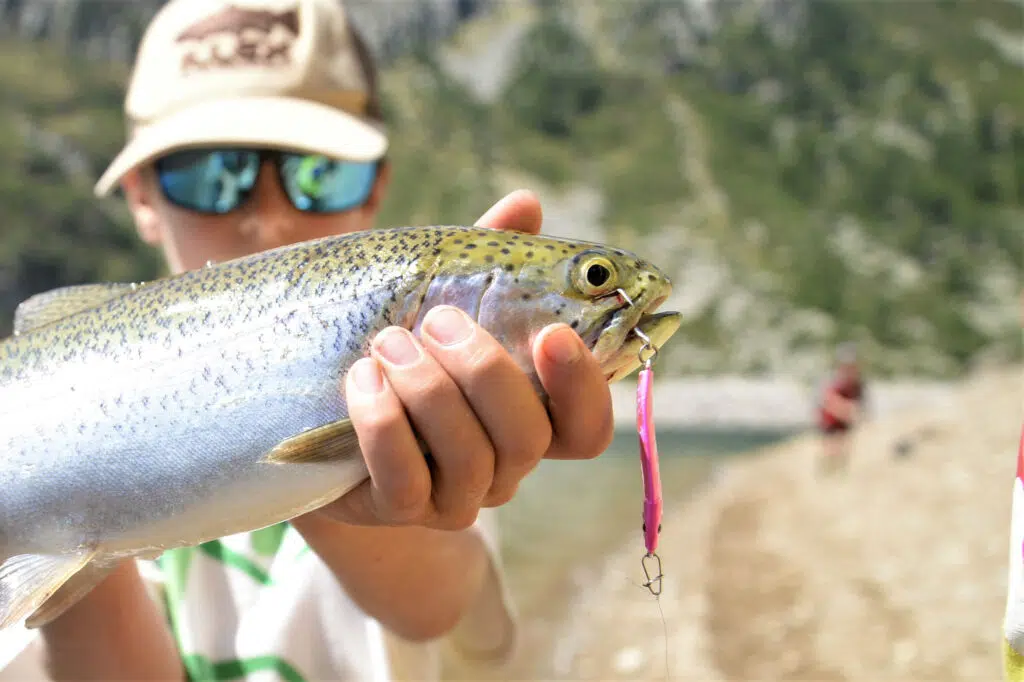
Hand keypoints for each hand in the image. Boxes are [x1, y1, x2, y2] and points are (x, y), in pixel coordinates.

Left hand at [316, 190, 614, 529]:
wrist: (325, 418)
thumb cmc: (405, 351)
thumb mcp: (446, 301)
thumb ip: (489, 260)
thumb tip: (526, 204)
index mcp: (530, 418)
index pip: (587, 428)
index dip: (583, 387)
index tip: (551, 332)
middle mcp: (504, 466)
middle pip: (527, 438)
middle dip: (485, 373)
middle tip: (439, 321)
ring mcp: (455, 497)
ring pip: (468, 458)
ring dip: (429, 391)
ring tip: (390, 339)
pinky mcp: (398, 512)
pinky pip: (404, 483)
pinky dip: (383, 425)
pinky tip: (362, 378)